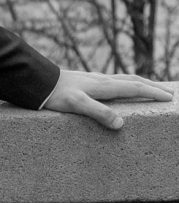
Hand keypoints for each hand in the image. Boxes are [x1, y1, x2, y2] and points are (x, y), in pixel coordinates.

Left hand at [40, 69, 173, 132]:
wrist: (37, 81)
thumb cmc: (56, 95)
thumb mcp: (76, 105)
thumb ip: (98, 113)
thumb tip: (121, 124)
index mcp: (103, 86)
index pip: (134, 88)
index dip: (153, 93)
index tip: (169, 98)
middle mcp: (102, 80)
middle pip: (134, 81)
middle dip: (153, 86)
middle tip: (170, 93)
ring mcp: (95, 79)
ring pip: (124, 79)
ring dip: (141, 83)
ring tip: (152, 88)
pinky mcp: (87, 81)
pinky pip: (114, 81)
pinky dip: (127, 84)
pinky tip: (122, 88)